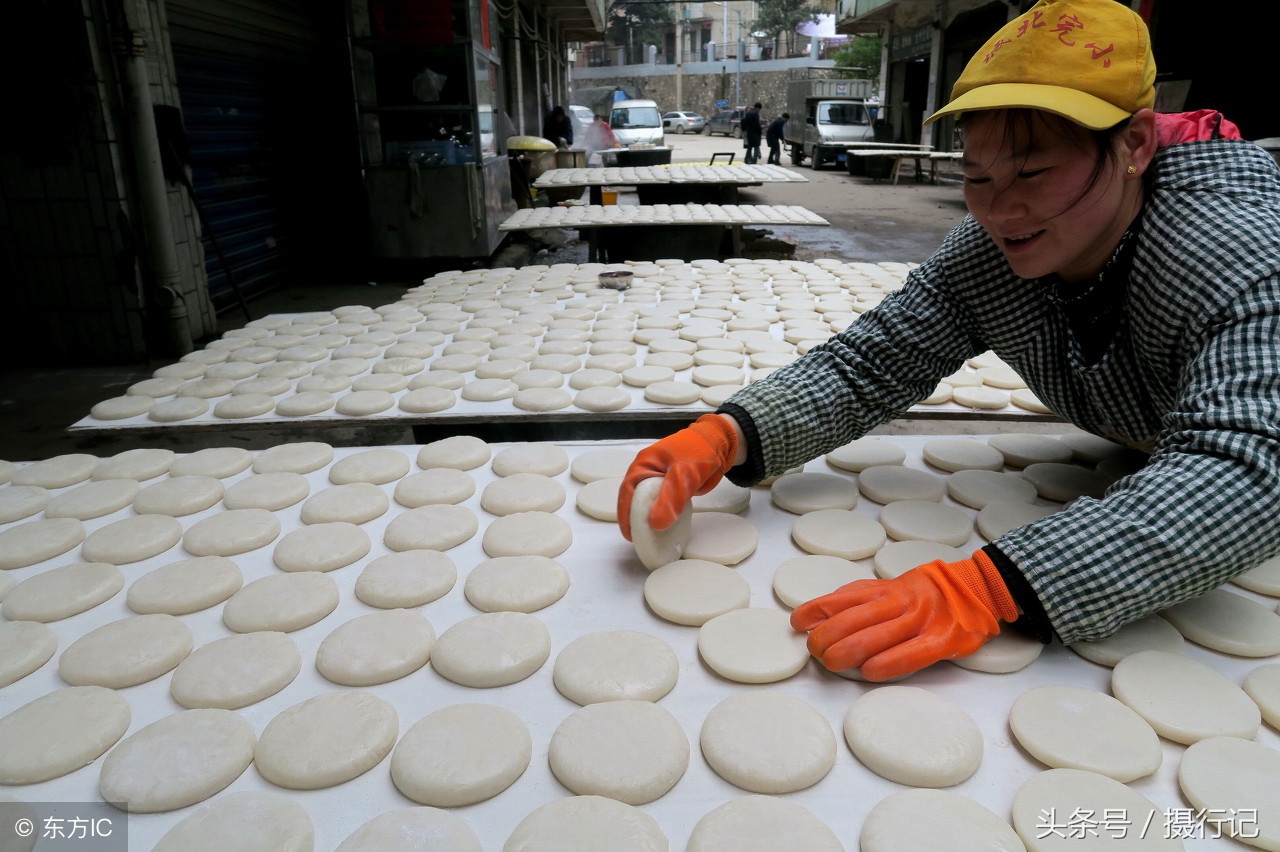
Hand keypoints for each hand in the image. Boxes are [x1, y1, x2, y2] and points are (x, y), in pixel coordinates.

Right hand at [617, 414, 739, 540]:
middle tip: (639, 540)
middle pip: (636, 498)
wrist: (722, 443)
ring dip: (649, 519)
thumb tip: (655, 524)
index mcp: (644, 464)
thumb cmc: (699, 451)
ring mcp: (660, 480)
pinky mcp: (672, 488)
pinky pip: (664, 504)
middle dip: (635, 519)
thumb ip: (671, 498)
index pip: (628, 491)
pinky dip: (663, 516)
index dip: (626, 513)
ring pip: (650, 503)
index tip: (629, 534)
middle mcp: (648, 472)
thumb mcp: (684, 474)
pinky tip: (665, 529)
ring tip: (650, 539)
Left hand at [789, 552, 1017, 680]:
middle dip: (827, 637)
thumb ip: (859, 598)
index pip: (842, 598)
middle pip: (854, 619)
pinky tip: (869, 672)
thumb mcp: (890, 586)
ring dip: (848, 652)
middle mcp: (900, 601)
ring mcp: (922, 620)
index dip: (816, 610)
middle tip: (814, 652)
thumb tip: (819, 612)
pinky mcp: (943, 641)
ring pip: (878, 636)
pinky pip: (912, 653)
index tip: (797, 623)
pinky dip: (888, 663)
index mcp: (884, 588)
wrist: (975, 589)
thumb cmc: (924, 593)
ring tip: (831, 663)